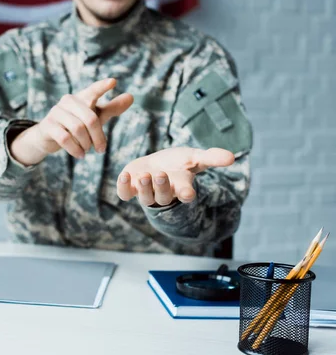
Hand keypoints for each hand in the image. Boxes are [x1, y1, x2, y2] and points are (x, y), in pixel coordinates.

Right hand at [10, 78, 132, 164]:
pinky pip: (65, 138)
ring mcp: (56, 112)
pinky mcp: (48, 125)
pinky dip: (75, 149)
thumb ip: (112, 108)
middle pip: (90, 119)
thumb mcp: (95, 116)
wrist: (49, 136)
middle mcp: (68, 101)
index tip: (113, 82)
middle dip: (98, 137)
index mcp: (82, 97)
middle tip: (101, 150)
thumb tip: (131, 97)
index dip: (102, 87)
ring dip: (86, 144)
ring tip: (88, 151)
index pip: (93, 90)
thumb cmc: (77, 124)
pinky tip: (80, 155)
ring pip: (78, 129)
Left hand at [116, 147, 234, 205]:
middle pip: (163, 197)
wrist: (157, 164)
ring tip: (144, 176)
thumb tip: (232, 157)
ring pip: (145, 197)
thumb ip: (211, 158)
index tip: (188, 194)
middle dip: (162, 187)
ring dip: (144, 188)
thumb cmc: (178, 163)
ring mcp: (145, 191)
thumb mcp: (195, 157)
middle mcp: (163, 192)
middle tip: (160, 175)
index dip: (186, 195)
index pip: (185, 194)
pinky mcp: (130, 187)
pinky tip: (124, 176)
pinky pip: (125, 194)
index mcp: (181, 186)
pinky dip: (123, 187)